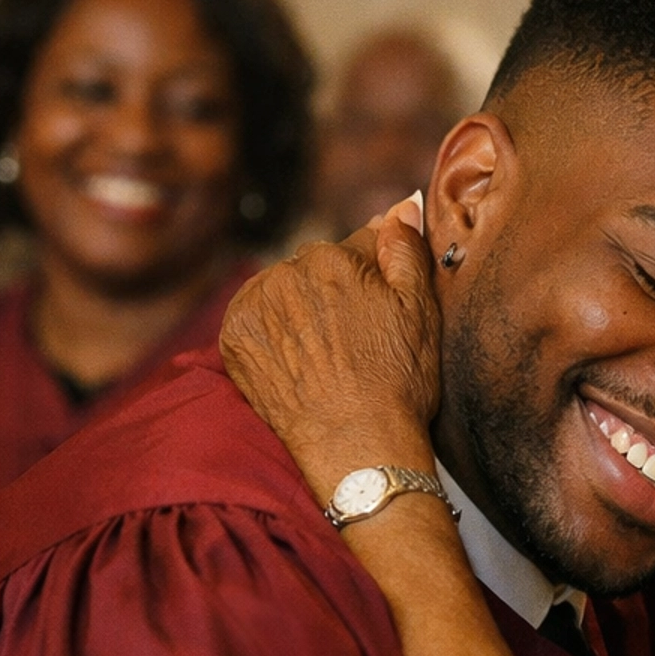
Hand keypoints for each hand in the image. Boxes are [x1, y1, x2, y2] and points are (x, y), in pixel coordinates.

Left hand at [221, 199, 441, 504]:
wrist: (355, 447)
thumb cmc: (396, 385)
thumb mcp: (421, 311)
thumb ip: (406, 250)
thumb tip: (401, 208)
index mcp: (333, 258)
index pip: (357, 246)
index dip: (375, 279)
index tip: (378, 312)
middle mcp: (286, 272)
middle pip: (315, 269)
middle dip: (334, 293)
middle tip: (355, 343)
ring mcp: (254, 306)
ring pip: (283, 293)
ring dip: (299, 312)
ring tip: (325, 357)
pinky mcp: (233, 339)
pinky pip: (255, 321)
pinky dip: (272, 336)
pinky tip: (298, 364)